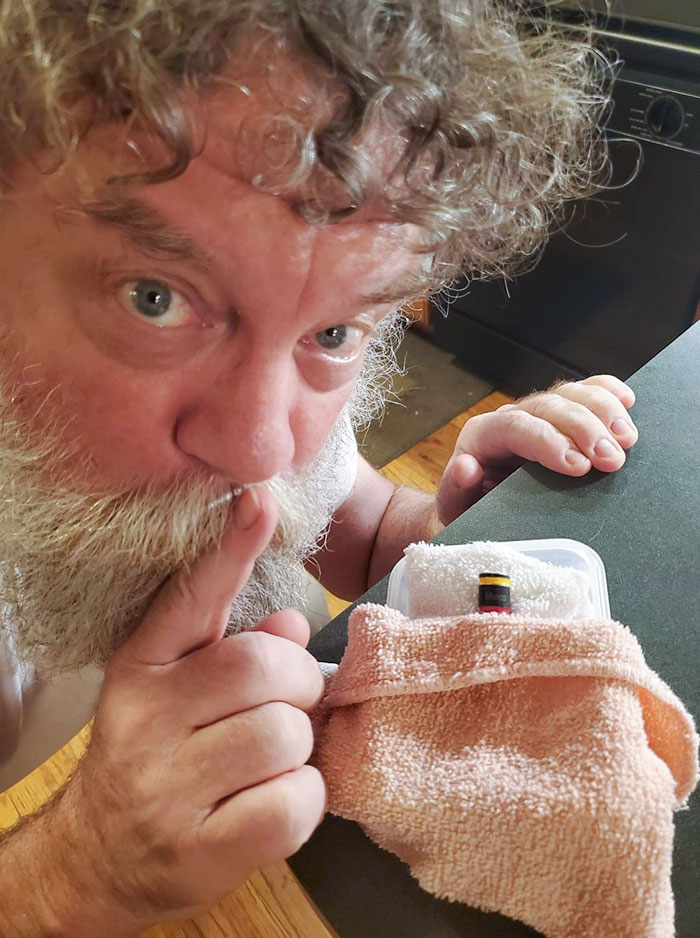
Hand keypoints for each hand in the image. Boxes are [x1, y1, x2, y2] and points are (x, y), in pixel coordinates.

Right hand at [51, 487, 325, 933]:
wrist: (101, 856)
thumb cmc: (155, 754)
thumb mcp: (174, 689)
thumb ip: (232, 646)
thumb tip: (292, 622)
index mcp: (141, 667)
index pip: (191, 599)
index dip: (231, 549)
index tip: (259, 500)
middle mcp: (143, 721)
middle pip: (264, 670)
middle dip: (298, 683)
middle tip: (289, 702)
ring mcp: (166, 790)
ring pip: (286, 735)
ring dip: (298, 744)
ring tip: (271, 756)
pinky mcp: (200, 852)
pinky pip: (294, 803)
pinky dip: (302, 798)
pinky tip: (271, 799)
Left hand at [437, 375, 637, 524]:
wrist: (475, 510)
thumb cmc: (468, 511)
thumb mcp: (456, 508)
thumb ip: (456, 489)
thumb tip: (467, 468)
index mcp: (481, 436)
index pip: (515, 427)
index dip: (549, 442)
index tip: (579, 466)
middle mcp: (510, 418)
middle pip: (550, 407)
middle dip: (585, 430)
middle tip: (612, 459)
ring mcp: (539, 414)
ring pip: (571, 395)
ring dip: (604, 412)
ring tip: (627, 439)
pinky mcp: (562, 417)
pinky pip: (586, 393)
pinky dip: (608, 394)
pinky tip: (627, 403)